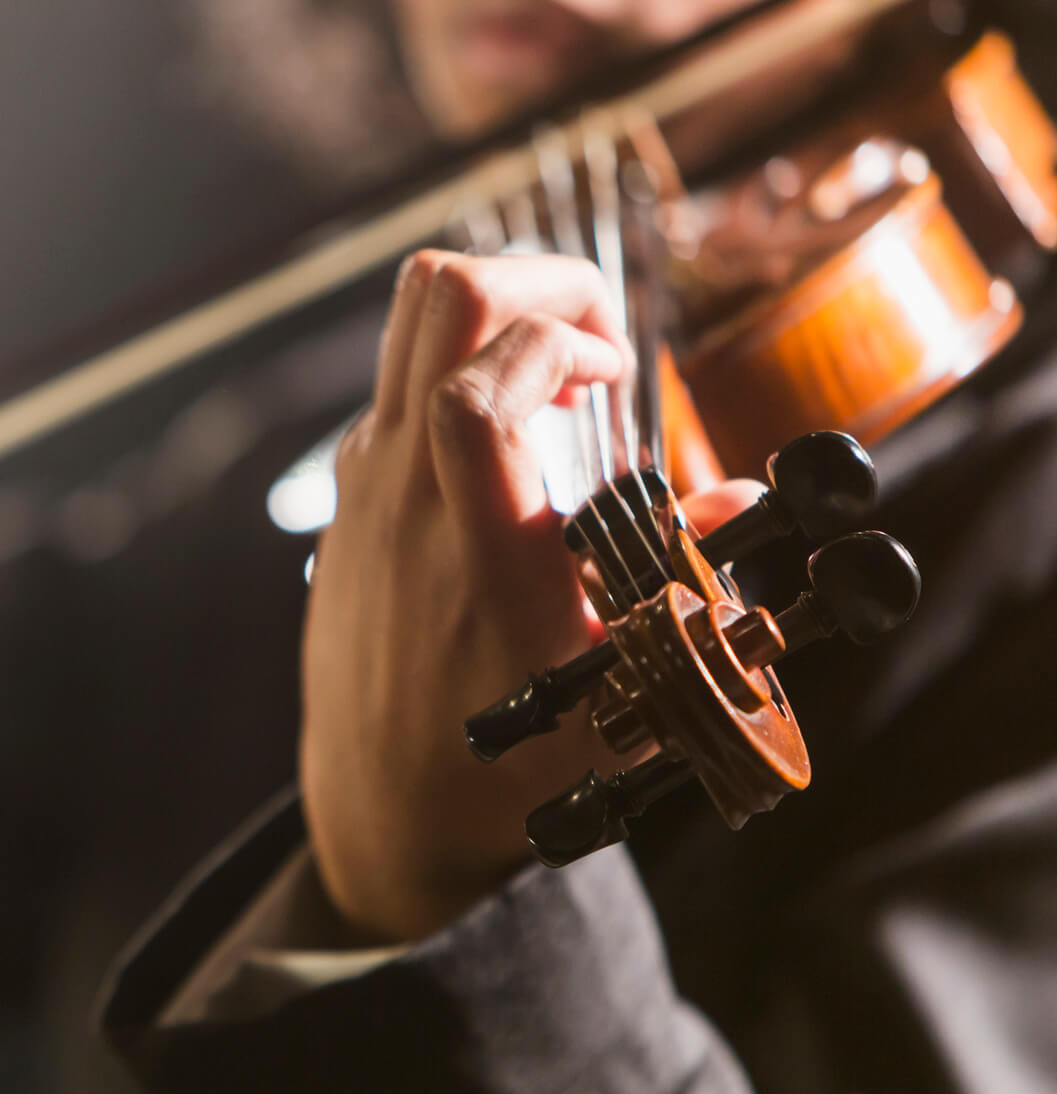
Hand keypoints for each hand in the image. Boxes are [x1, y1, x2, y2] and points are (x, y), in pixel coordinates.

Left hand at [300, 252, 758, 940]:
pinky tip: (513, 434)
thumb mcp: (616, 694)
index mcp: (477, 548)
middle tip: (602, 343)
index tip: (617, 377)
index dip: (559, 339)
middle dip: (541, 279)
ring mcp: (364, 487)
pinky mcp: (347, 496)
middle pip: (441, 299)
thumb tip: (746, 491)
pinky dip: (459, 364)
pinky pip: (396, 379)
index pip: (479, 388)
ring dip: (498, 308)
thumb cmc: (502, 767)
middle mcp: (404, 497)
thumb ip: (679, 584)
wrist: (381, 814)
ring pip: (409, 320)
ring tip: (564, 372)